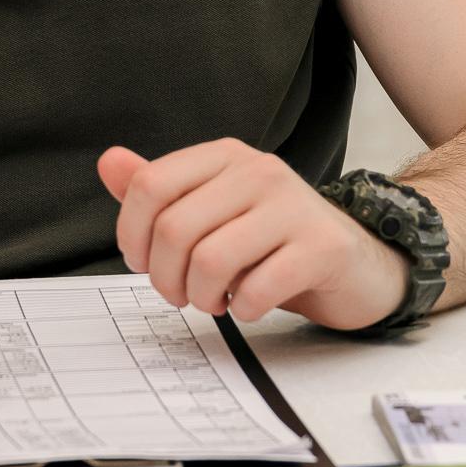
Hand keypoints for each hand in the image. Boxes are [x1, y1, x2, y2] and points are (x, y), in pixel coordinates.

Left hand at [98, 139, 407, 329]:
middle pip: (174, 228)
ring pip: (210, 260)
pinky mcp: (322, 247)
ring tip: (214, 301)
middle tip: (180, 295)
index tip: (143, 263)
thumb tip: (109, 162)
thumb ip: (160, 191)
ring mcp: (293, 206)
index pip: (149, 185)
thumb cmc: (273, 241)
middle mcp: (259, 171)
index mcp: (225, 157)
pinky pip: (257, 288)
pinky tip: (249, 305)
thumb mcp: (213, 210)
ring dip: (201, 297)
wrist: (356, 263)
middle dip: (165, 278)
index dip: (131, 235)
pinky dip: (242, 309)